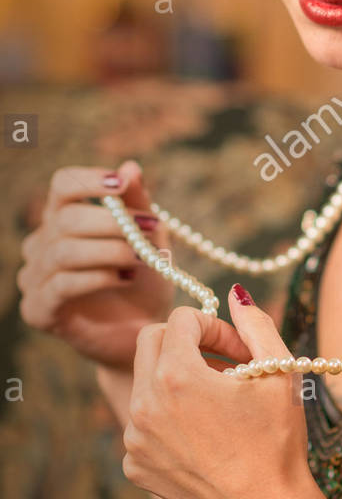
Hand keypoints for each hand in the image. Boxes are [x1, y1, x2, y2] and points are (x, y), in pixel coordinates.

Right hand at [17, 159, 174, 372]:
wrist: (144, 331)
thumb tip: (130, 167)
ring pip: (64, 251)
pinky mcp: (39, 310)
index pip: (62, 185)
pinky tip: (126, 279)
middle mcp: (41, 245)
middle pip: (66, 218)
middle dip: (113, 223)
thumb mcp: (149, 237)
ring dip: (111, 251)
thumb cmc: (144, 280)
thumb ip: (138, 204)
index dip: (89, 180)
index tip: (122, 184)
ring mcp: (34, 278)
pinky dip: (99, 278)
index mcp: (63, 219)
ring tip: (142, 259)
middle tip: (150, 231)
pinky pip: (63, 285)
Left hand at [121, 286, 319, 498]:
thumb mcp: (279, 373)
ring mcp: (134, 439)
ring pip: (145, 383)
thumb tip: (234, 296)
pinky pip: (143, 423)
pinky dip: (169, 419)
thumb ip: (255, 324)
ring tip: (219, 404)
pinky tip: (205, 437)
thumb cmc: (278, 442)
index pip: (181, 319)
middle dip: (186, 343)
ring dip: (178, 380)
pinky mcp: (135, 466)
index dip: (215, 327)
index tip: (240, 351)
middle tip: (224, 365)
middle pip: (150, 342)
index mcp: (176, 375)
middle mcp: (144, 404)